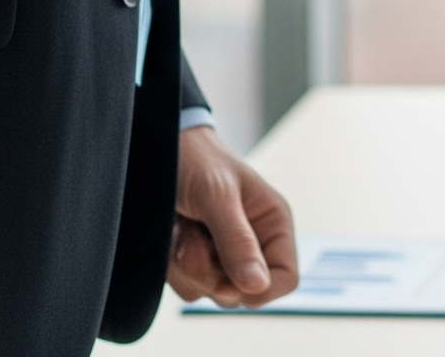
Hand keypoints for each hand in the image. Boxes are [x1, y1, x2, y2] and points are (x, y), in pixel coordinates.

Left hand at [165, 124, 297, 309]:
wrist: (159, 150)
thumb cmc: (197, 161)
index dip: (260, 287)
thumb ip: (237, 241)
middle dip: (209, 273)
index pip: (285, 278)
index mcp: (272, 223)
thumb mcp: (217, 196)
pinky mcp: (196, 262)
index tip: (229, 276)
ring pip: (209, 293)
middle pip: (241, 294)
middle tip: (194, 237)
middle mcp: (253, 244)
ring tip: (183, 227)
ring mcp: (223, 256)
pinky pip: (187, 288)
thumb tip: (258, 285)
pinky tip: (173, 234)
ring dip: (186, 266)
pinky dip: (172, 266)